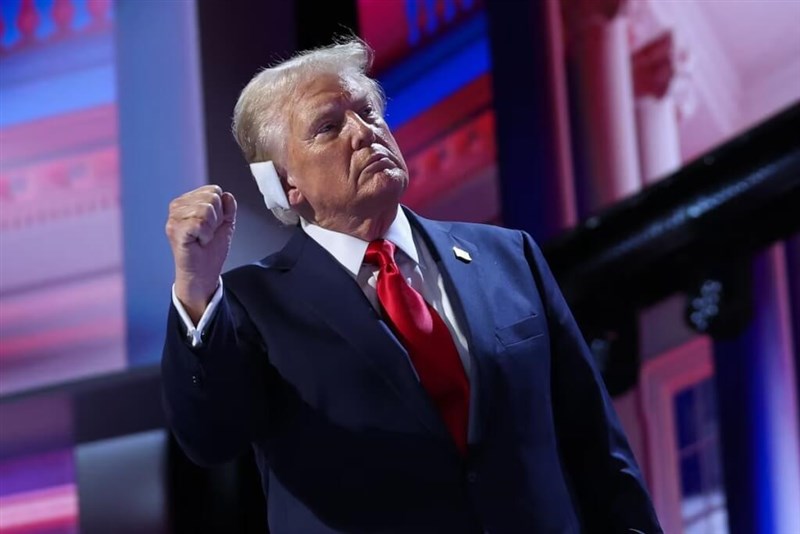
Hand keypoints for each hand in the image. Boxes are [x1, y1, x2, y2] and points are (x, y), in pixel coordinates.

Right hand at [166, 185, 236, 320]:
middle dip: (217, 218)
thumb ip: (228, 208)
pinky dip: (206, 235)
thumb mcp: (225, 224)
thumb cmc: (210, 250)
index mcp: (187, 201)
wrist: (203, 273)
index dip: (221, 210)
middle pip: (212, 197)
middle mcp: (177, 206)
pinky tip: (199, 242)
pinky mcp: (175, 230)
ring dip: (211, 228)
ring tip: (202, 238)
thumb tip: (227, 195)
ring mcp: (174, 217)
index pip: (214, 190)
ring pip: (207, 209)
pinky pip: (201, 222)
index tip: (212, 226)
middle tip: (207, 233)